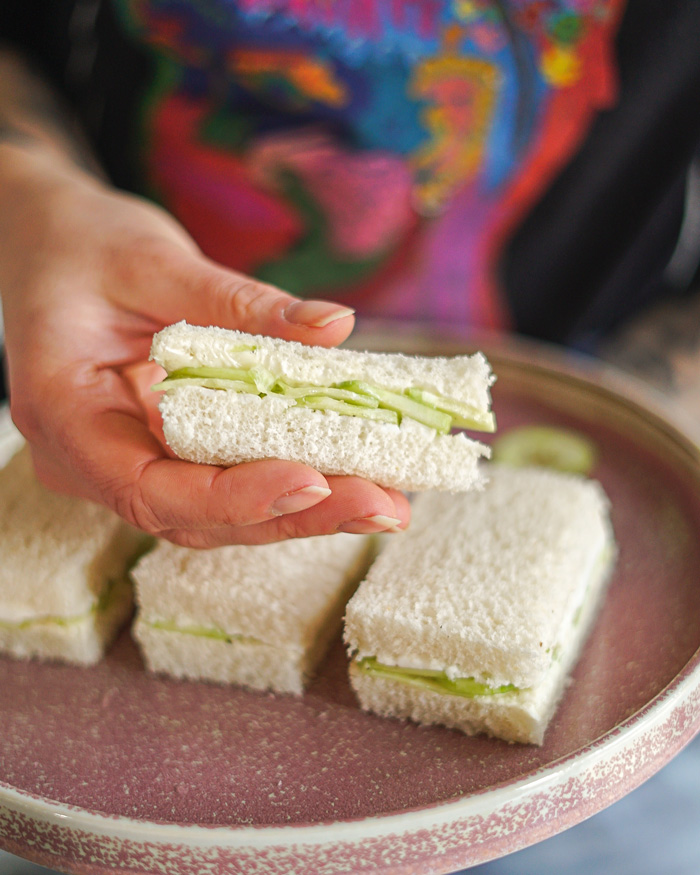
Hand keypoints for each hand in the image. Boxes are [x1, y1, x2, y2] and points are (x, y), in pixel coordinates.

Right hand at [0, 149, 409, 546]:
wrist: (48, 243)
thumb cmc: (80, 245)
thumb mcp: (153, 260)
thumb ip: (239, 302)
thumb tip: (334, 326)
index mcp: (66, 414)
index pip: (147, 488)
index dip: (234, 496)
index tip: (314, 479)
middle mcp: (94, 458)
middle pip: (197, 514)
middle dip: (294, 512)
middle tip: (382, 504)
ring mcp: (130, 460)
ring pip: (218, 510)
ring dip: (304, 508)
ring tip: (385, 498)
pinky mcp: (165, 450)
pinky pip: (226, 476)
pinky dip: (289, 476)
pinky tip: (351, 470)